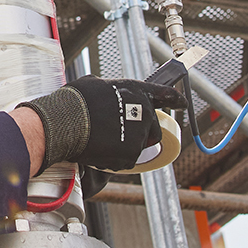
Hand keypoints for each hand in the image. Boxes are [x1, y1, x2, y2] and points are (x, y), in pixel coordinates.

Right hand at [21, 77, 183, 175]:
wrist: (66, 121)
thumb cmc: (75, 101)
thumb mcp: (94, 85)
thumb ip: (109, 91)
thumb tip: (102, 93)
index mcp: (137, 91)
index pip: (164, 94)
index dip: (175, 99)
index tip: (182, 103)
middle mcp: (144, 111)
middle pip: (153, 130)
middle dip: (141, 135)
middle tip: (119, 136)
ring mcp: (140, 134)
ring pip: (139, 147)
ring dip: (125, 148)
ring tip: (103, 143)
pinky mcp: (132, 154)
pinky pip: (126, 161)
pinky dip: (114, 160)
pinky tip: (99, 152)